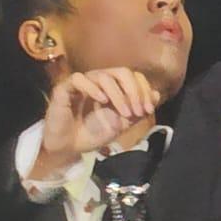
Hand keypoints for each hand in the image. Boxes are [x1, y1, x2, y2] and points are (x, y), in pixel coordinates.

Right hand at [30, 68, 159, 181]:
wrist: (68, 148)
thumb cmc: (91, 135)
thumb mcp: (121, 125)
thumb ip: (137, 111)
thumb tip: (156, 95)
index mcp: (112, 87)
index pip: (132, 77)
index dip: (143, 90)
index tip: (148, 110)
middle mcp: (98, 82)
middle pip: (122, 72)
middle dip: (134, 91)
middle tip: (137, 110)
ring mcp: (82, 83)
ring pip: (104, 75)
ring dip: (119, 94)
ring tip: (124, 113)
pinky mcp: (65, 88)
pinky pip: (79, 79)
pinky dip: (92, 87)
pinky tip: (101, 100)